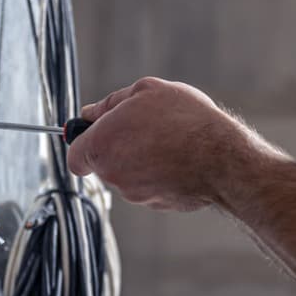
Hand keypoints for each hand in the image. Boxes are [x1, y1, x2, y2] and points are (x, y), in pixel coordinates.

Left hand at [67, 77, 279, 210]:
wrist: (221, 158)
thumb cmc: (184, 120)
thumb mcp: (146, 91)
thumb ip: (111, 103)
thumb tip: (91, 112)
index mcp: (101, 146)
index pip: (74, 155)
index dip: (83, 142)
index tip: (97, 133)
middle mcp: (113, 175)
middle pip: (104, 163)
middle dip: (118, 146)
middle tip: (146, 127)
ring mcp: (135, 194)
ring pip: (129, 175)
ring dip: (141, 159)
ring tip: (169, 140)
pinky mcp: (157, 204)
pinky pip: (151, 186)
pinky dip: (160, 174)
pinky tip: (180, 158)